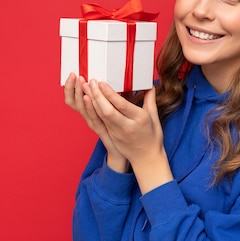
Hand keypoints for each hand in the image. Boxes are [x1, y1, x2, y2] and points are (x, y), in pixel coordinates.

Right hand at [63, 73, 128, 171]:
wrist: (121, 151)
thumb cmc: (118, 130)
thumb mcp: (111, 111)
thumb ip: (112, 96)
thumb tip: (116, 78)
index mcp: (90, 111)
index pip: (74, 97)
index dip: (71, 86)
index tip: (72, 73)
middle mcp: (88, 117)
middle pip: (74, 102)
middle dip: (72, 88)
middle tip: (73, 75)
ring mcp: (93, 124)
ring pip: (82, 109)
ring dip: (80, 94)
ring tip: (80, 82)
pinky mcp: (101, 130)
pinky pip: (93, 118)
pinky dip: (89, 108)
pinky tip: (88, 98)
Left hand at [82, 79, 172, 193]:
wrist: (146, 158)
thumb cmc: (152, 136)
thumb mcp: (154, 117)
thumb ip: (150, 99)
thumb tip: (150, 83)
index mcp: (139, 119)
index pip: (121, 105)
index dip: (110, 94)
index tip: (101, 83)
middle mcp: (126, 126)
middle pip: (108, 110)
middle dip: (97, 96)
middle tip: (90, 82)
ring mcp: (117, 132)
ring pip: (101, 115)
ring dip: (92, 101)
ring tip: (85, 87)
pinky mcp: (111, 135)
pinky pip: (100, 121)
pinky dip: (93, 109)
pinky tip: (88, 100)